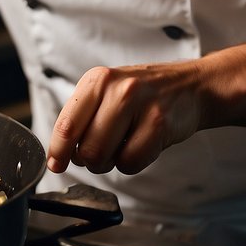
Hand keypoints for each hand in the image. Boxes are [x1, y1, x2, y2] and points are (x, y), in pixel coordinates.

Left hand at [46, 63, 204, 175]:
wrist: (190, 86)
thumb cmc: (142, 95)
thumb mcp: (108, 92)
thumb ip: (82, 117)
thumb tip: (60, 154)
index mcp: (96, 80)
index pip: (66, 124)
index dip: (57, 151)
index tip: (55, 165)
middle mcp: (116, 89)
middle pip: (85, 148)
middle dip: (89, 160)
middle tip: (100, 153)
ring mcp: (139, 105)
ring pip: (105, 157)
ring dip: (109, 163)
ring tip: (121, 147)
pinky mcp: (160, 123)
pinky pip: (131, 162)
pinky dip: (131, 164)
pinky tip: (140, 146)